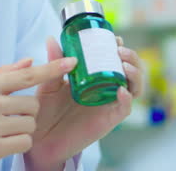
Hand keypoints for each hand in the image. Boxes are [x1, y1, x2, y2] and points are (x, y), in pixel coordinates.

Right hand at [0, 56, 77, 170]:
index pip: (26, 75)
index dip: (51, 68)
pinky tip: (3, 143)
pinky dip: (19, 144)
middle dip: (27, 114)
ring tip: (2, 131)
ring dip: (23, 130)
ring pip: (31, 124)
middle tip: (6, 119)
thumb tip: (30, 61)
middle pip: (33, 105)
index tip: (71, 62)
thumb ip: (5, 76)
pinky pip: (25, 141)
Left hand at [25, 36, 145, 170]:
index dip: (119, 46)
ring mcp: (108, 104)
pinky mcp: (108, 120)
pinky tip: (121, 90)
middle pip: (130, 70)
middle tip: (119, 49)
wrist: (40, 138)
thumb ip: (53, 62)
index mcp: (94, 77)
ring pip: (134, 88)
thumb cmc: (45, 110)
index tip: (113, 37)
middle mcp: (105, 89)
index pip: (114, 58)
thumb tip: (52, 38)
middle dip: (131, 57)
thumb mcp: (49, 82)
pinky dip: (127, 99)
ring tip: (123, 65)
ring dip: (135, 74)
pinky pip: (124, 109)